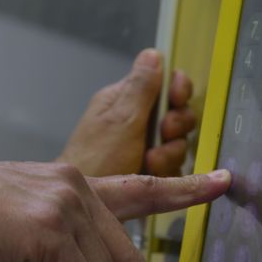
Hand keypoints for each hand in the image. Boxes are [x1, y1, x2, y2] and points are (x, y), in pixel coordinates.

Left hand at [58, 49, 197, 176]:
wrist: (84, 207)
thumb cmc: (95, 160)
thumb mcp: (121, 120)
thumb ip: (141, 88)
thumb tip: (152, 53)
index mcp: (124, 100)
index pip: (164, 82)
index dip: (178, 89)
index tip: (177, 101)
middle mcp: (135, 121)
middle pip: (177, 113)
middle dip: (174, 126)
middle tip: (163, 134)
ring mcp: (142, 146)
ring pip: (177, 142)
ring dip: (169, 152)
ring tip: (151, 160)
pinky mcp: (148, 171)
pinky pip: (173, 165)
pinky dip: (167, 170)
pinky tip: (153, 173)